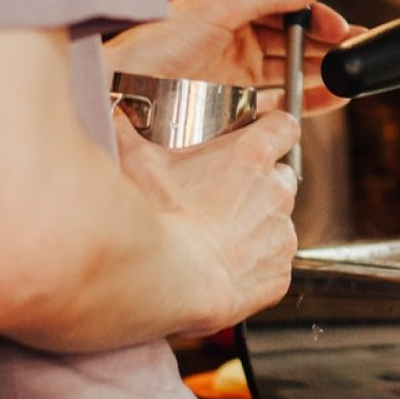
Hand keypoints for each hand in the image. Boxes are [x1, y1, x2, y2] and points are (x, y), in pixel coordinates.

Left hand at [105, 0, 364, 115]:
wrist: (121, 93)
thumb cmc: (153, 47)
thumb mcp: (217, 9)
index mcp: (229, 10)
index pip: (285, 9)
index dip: (315, 18)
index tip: (340, 27)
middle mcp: (235, 41)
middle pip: (293, 41)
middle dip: (327, 45)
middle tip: (355, 51)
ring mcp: (236, 75)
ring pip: (291, 72)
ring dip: (322, 73)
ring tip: (348, 75)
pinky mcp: (236, 106)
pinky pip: (281, 103)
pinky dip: (308, 102)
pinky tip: (329, 99)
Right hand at [114, 109, 300, 333]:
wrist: (167, 281)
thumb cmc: (156, 220)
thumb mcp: (136, 162)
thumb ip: (129, 132)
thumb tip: (116, 117)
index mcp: (251, 156)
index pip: (283, 126)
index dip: (273, 129)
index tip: (261, 134)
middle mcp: (275, 192)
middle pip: (279, 176)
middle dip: (258, 182)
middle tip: (222, 193)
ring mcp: (280, 235)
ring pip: (277, 222)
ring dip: (256, 225)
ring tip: (216, 235)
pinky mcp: (278, 275)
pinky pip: (273, 265)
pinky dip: (255, 266)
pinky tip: (223, 268)